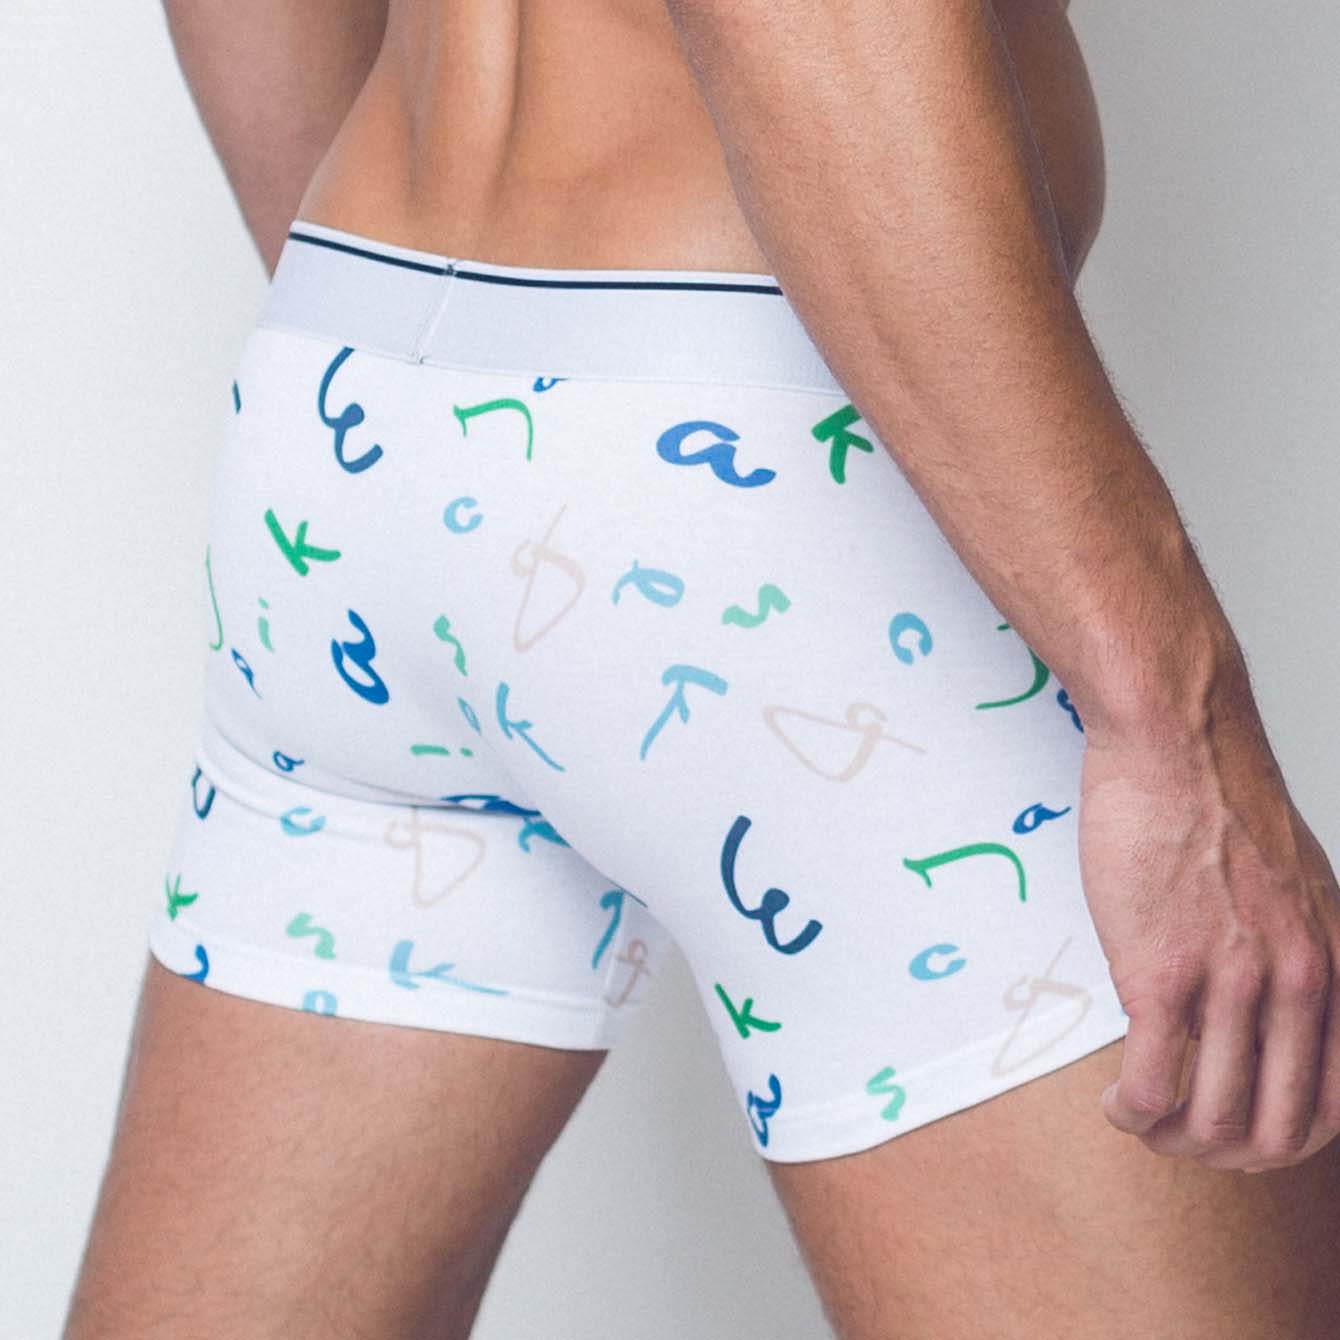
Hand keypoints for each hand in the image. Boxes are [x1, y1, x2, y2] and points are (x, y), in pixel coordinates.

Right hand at [1078, 706, 1339, 1171]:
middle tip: (1186, 1140)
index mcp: (1337, 964)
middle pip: (1283, 1129)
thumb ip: (1298, 949)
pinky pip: (1154, 1084)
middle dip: (1229, 1156)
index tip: (1244, 1132)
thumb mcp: (1301, 882)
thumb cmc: (1218, 798)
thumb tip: (1270, 1001)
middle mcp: (1299, 983)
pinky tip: (1116, 1103)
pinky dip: (1133, 1114)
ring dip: (1175, 1143)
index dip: (1291, 1141)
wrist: (1175, 741)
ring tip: (1143, 1122)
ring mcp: (1232, 980)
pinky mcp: (1161, 971)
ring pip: (1217, 1121)